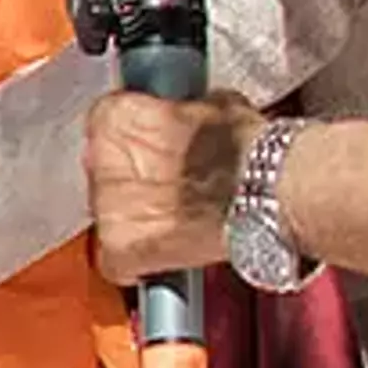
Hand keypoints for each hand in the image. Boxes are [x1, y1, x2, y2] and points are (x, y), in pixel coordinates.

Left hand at [83, 87, 259, 289]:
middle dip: (131, 180)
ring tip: (173, 220)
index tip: (152, 150)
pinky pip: (114, 261)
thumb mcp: (207, 105)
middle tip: (168, 188)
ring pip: (107, 213)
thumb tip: (183, 118)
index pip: (106, 124)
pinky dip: (135, 263)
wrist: (266, 187)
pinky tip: (163, 253)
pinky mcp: (118, 248)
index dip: (133, 141)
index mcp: (116, 116)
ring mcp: (106, 206)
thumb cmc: (244, 146)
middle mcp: (101, 159)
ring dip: (134, 218)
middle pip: (104, 171)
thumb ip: (176, 113)